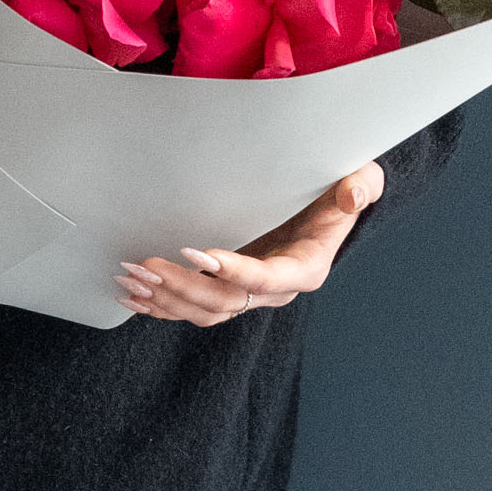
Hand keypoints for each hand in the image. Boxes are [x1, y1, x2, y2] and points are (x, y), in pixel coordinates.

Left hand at [113, 160, 384, 324]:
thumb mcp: (358, 180)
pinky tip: (133, 296)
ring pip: (204, 310)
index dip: (233, 271)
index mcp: (303, 268)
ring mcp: (249, 292)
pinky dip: (162, 306)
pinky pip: (193, 308)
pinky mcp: (229, 288)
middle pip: (224, 301)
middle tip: (146, 264)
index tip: (197, 253)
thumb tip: (354, 193)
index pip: (265, 279)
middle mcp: (274, 289)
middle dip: (182, 287)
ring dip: (166, 298)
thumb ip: (359, 187)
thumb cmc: (337, 189)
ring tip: (132, 276)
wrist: (324, 204)